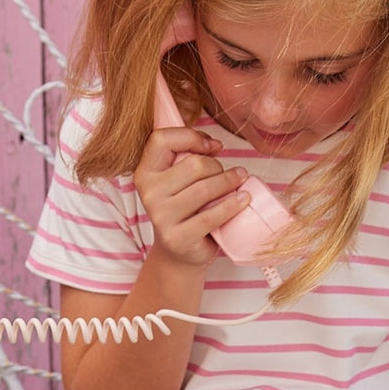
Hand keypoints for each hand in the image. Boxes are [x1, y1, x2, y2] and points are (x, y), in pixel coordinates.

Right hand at [134, 127, 250, 268]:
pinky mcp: (178, 237)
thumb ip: (189, 156)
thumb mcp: (179, 180)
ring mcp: (161, 217)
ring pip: (205, 188)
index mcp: (145, 173)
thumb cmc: (185, 210)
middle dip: (217, 166)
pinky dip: (232, 205)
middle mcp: (148, 194)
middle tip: (229, 175)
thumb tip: (215, 144)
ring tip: (241, 182)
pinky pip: (211, 215)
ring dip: (229, 182)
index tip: (211, 147)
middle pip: (193, 164)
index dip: (190, 137)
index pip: (162, 139)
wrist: (179, 252)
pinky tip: (243, 199)